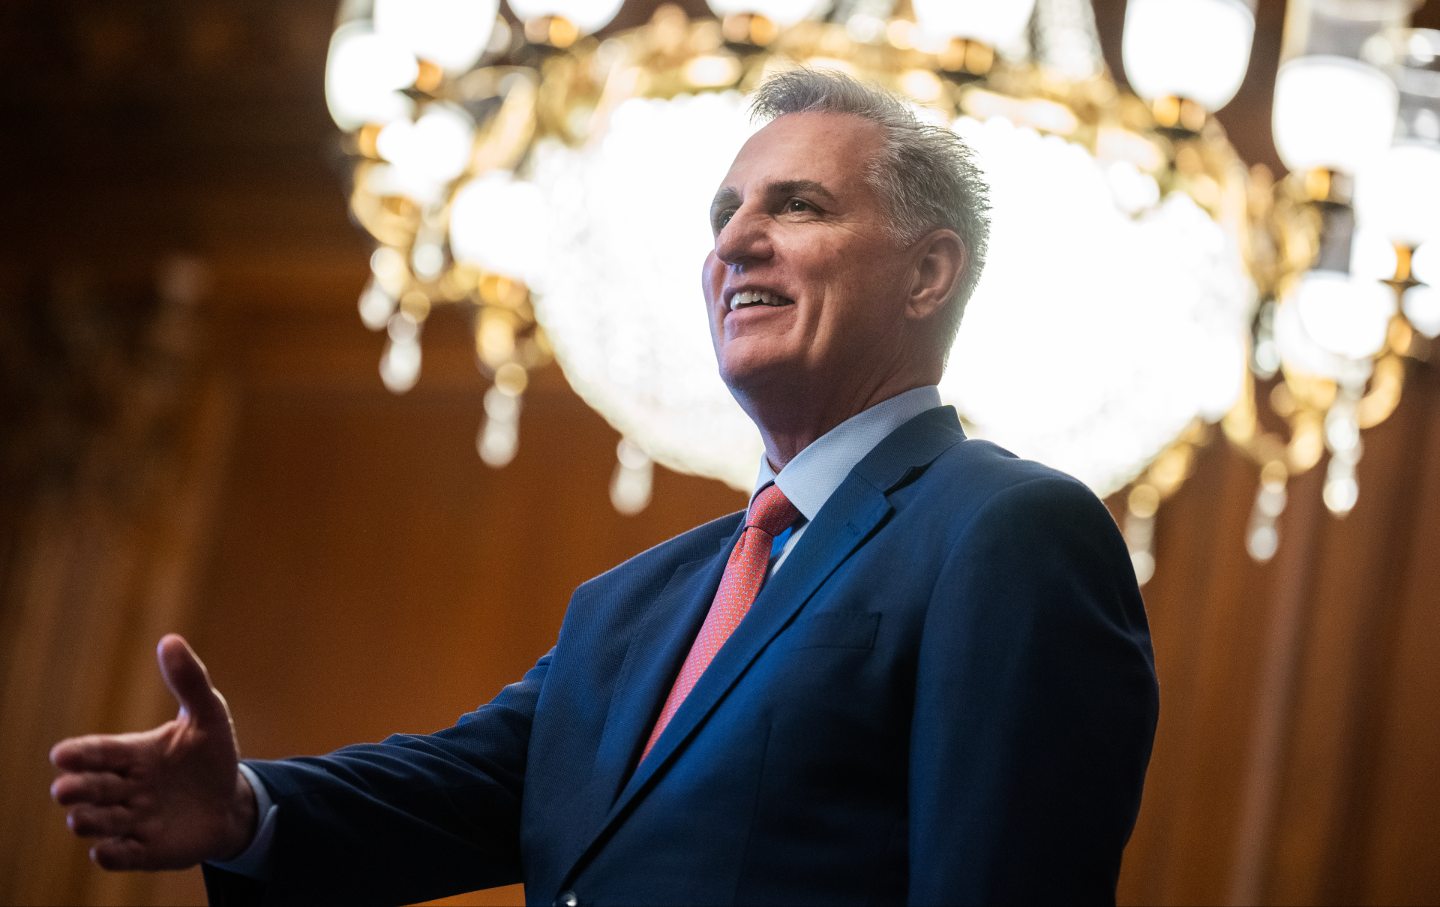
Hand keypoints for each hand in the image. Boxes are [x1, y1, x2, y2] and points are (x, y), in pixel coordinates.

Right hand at [50, 634, 257, 870]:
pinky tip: (107, 851)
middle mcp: (125, 788)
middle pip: (90, 789)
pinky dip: (111, 854)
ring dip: (88, 821)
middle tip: (66, 789)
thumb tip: (170, 639)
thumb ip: (190, 681)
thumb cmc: (210, 755)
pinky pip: (120, 855)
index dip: (79, 755)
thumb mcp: (208, 715)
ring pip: (98, 822)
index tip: (62, 755)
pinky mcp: (145, 850)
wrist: (230, 802)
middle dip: (76, 789)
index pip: (98, 752)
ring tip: (81, 818)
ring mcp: (133, 820)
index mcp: (133, 754)